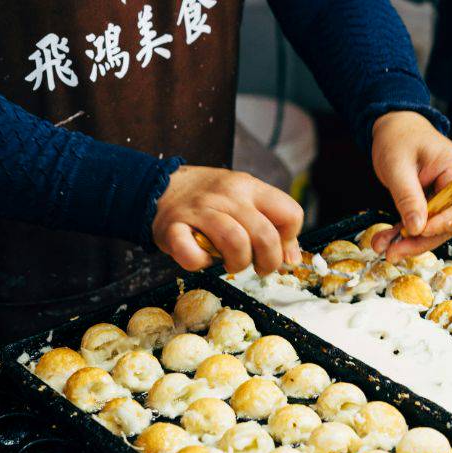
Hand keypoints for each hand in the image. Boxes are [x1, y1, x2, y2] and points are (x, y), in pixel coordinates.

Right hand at [152, 166, 303, 274]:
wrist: (160, 186)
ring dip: (238, 263)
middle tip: (259, 266)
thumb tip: (292, 260)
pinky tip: (201, 258)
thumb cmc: (211, 200)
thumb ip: (272, 225)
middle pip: (265, 235)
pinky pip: (192, 256)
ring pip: (235, 242)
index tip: (277, 249)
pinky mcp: (173, 228)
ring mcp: (200, 210)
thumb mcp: (246, 200)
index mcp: (250, 187)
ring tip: (231, 263)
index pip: (290, 213)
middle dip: (268, 261)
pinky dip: (199, 264)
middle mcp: (228, 196)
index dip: (289, 239)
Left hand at [369, 111, 451, 261]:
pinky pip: (417, 225)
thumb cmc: (400, 137)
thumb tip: (416, 227)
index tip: (420, 231)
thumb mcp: (399, 165)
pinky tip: (383, 241)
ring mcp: (442, 198)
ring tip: (383, 248)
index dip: (445, 223)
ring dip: (408, 242)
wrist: (392, 129)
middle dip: (421, 241)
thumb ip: (408, 196)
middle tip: (395, 252)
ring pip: (431, 230)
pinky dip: (400, 234)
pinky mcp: (427, 205)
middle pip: (448, 225)